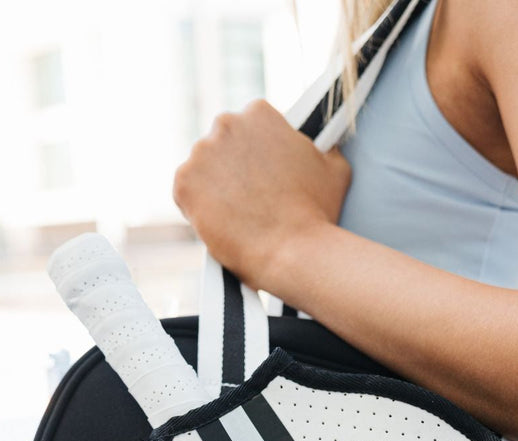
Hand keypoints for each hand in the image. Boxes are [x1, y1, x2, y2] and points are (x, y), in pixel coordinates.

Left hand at [173, 99, 351, 291]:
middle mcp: (225, 124)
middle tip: (250, 199)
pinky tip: (221, 223)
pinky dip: (197, 208)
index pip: (249, 129)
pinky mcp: (183, 182)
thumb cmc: (316, 213)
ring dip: (214, 188)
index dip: (257, 156)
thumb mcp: (334, 169)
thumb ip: (324, 149)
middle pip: (222, 146)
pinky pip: (186, 193)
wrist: (292, 251)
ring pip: (202, 170)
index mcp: (258, 113)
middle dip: (233, 168)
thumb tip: (326, 147)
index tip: (264, 177)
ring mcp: (200, 153)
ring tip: (237, 216)